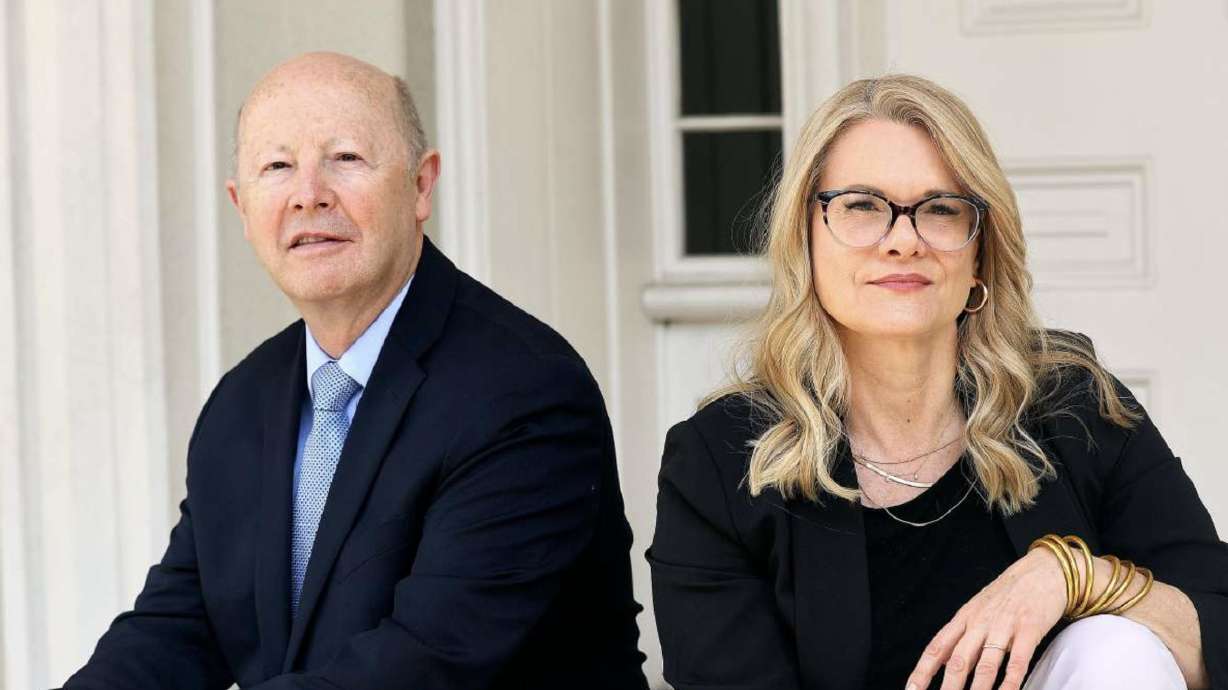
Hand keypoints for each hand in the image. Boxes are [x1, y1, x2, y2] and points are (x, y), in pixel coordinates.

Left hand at [905, 548, 1067, 689]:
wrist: (1041, 570)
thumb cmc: (1008, 593)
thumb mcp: (977, 608)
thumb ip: (960, 635)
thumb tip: (941, 661)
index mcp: (964, 618)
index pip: (937, 647)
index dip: (923, 670)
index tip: (912, 689)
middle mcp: (979, 622)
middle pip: (958, 659)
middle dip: (949, 686)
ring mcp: (1003, 625)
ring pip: (986, 664)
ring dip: (978, 689)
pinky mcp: (1029, 629)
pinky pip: (1018, 660)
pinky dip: (1010, 681)